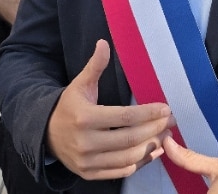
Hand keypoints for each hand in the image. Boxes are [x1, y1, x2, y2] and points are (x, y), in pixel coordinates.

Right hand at [46, 40, 172, 180]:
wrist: (46, 135)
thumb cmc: (69, 107)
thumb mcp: (80, 85)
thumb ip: (94, 66)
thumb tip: (104, 43)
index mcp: (84, 118)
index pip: (124, 116)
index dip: (148, 113)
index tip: (166, 108)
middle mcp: (85, 142)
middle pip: (130, 138)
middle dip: (155, 129)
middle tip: (171, 121)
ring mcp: (87, 161)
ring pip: (128, 158)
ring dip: (152, 147)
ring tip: (165, 135)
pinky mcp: (90, 174)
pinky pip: (122, 172)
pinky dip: (141, 163)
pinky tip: (153, 151)